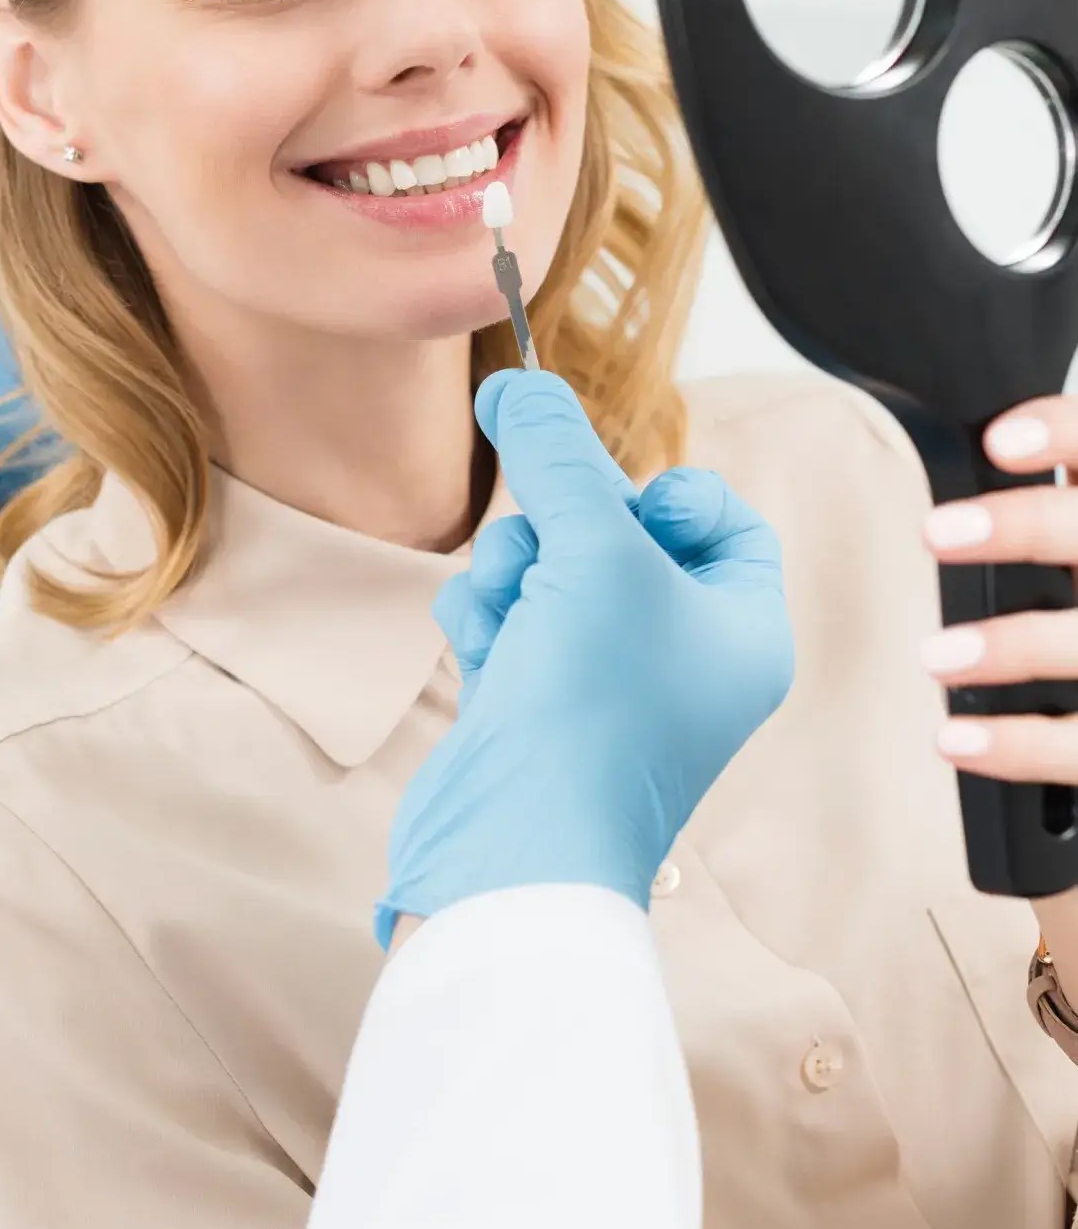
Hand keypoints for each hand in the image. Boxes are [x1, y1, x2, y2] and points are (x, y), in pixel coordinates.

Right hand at [376, 370, 794, 946]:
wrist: (516, 846)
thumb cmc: (592, 709)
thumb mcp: (592, 550)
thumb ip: (557, 454)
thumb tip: (517, 382)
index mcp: (741, 627)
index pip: (715, 517)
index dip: (661, 493)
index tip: (617, 502)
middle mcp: (682, 657)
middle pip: (615, 532)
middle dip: (561, 529)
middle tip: (546, 550)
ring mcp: (604, 684)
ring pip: (549, 569)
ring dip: (515, 572)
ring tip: (512, 609)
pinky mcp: (535, 702)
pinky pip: (509, 617)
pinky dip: (489, 619)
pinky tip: (488, 651)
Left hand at [924, 397, 1077, 780]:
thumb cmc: (1076, 617)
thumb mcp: (1067, 553)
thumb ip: (1041, 523)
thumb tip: (960, 461)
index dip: (1066, 437)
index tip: (999, 441)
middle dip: (1025, 527)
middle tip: (934, 532)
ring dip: (1011, 646)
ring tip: (934, 656)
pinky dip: (1018, 745)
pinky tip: (954, 741)